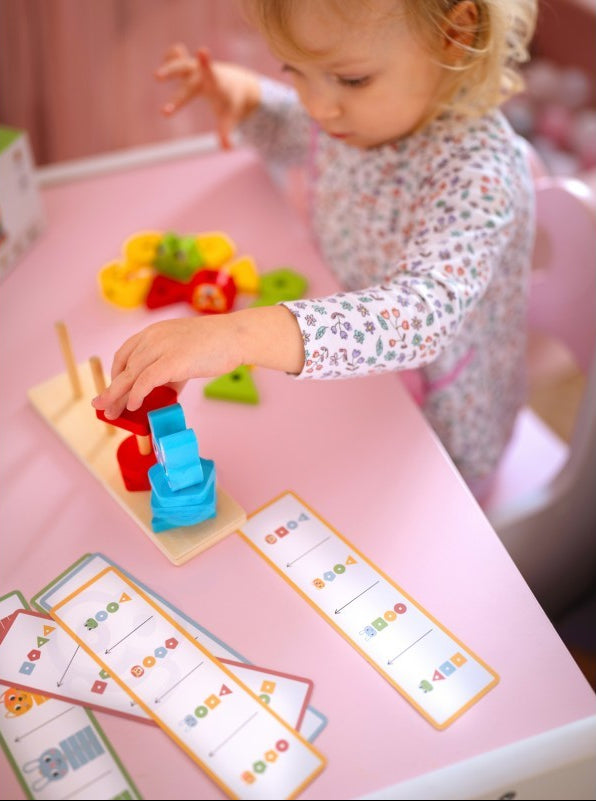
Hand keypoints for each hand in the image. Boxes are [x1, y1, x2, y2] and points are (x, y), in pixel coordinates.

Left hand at [92, 315, 243, 419]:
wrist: (235, 336)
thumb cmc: (216, 345)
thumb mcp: (185, 351)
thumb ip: (171, 370)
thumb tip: (164, 391)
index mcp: (154, 332)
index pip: (125, 353)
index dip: (116, 373)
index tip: (115, 388)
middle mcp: (153, 337)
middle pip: (124, 366)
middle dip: (112, 389)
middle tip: (101, 406)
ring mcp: (162, 348)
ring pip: (131, 375)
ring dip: (118, 396)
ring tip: (111, 412)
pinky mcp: (172, 361)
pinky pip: (146, 381)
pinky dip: (136, 395)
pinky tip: (133, 406)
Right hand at [154, 43, 260, 148]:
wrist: (235, 83)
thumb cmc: (231, 102)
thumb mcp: (230, 116)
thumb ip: (226, 131)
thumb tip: (227, 149)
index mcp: (216, 83)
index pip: (210, 74)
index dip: (206, 64)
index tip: (202, 51)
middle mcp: (203, 74)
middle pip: (187, 73)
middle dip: (173, 77)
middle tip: (157, 78)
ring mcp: (195, 69)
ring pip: (181, 65)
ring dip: (169, 68)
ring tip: (156, 76)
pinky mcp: (189, 67)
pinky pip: (178, 58)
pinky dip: (171, 56)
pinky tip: (167, 56)